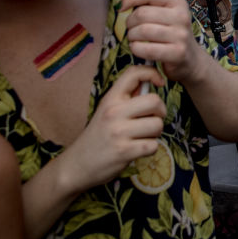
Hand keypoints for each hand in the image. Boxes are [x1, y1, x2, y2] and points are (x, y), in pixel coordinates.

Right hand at [61, 65, 165, 191]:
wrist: (77, 165)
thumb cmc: (98, 136)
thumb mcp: (107, 110)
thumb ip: (128, 98)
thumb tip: (150, 83)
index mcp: (110, 99)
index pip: (134, 73)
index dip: (152, 73)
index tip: (159, 83)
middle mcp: (114, 112)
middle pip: (155, 101)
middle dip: (160, 112)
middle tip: (151, 119)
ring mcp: (119, 132)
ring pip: (157, 125)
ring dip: (155, 133)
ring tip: (142, 137)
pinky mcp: (124, 151)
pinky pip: (153, 146)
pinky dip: (150, 149)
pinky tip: (138, 150)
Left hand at [121, 0, 204, 85]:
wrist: (191, 59)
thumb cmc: (173, 34)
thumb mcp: (167, 13)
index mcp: (178, 3)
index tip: (122, 7)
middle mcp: (182, 16)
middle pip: (142, 14)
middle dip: (130, 22)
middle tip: (131, 28)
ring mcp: (181, 35)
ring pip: (143, 31)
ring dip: (132, 36)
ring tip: (134, 39)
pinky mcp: (177, 53)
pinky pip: (147, 49)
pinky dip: (136, 49)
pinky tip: (137, 48)